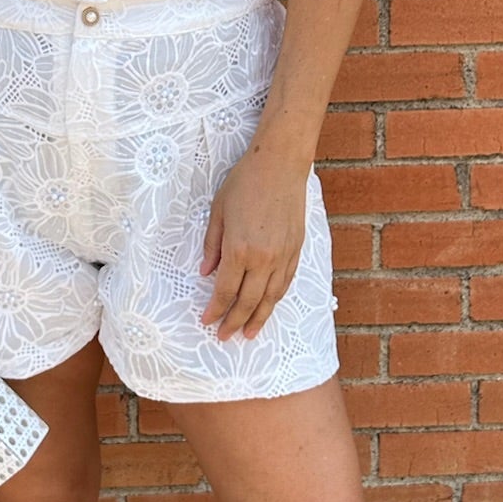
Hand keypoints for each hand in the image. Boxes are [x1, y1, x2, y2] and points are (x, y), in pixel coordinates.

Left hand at [198, 146, 308, 342]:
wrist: (280, 165)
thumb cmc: (244, 183)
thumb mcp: (218, 212)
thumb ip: (212, 246)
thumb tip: (206, 273)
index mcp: (239, 249)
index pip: (225, 291)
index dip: (215, 310)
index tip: (206, 321)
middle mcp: (263, 258)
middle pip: (247, 301)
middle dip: (234, 322)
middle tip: (225, 336)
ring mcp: (283, 256)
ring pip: (270, 298)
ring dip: (258, 318)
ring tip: (249, 334)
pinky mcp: (296, 250)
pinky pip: (285, 283)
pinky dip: (276, 299)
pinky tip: (268, 307)